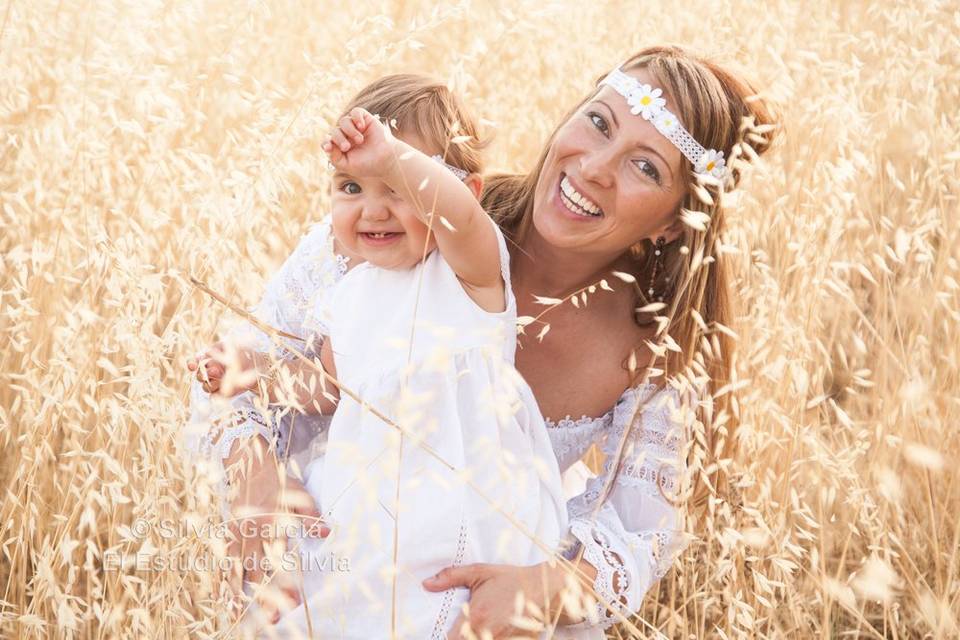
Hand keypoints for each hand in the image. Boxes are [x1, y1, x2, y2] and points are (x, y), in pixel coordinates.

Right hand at [187, 340, 262, 395]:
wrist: (255, 365)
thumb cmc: (240, 354)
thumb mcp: (228, 347)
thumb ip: (216, 348)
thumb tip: (205, 353)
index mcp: (207, 362)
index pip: (194, 364)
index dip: (191, 364)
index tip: (192, 364)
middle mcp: (209, 375)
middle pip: (199, 377)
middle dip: (204, 374)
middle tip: (215, 370)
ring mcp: (215, 385)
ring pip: (206, 387)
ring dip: (211, 383)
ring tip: (222, 377)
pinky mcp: (223, 394)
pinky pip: (214, 397)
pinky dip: (217, 395)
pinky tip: (223, 390)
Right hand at [223, 442, 329, 623]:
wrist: (249, 465)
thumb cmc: (280, 483)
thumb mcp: (299, 495)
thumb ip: (310, 516)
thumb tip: (325, 534)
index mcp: (271, 524)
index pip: (281, 560)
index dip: (288, 582)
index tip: (296, 601)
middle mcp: (252, 533)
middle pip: (258, 572)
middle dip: (266, 596)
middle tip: (275, 618)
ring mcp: (237, 536)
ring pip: (238, 571)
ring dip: (242, 595)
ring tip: (245, 618)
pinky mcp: (227, 536)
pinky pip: (224, 562)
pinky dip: (224, 582)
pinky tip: (226, 601)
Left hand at [321, 107, 397, 178]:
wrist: (386, 161)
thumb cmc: (367, 165)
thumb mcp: (348, 166)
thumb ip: (335, 158)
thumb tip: (327, 146)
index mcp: (340, 146)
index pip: (328, 140)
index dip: (326, 142)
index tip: (328, 147)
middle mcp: (346, 135)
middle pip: (335, 131)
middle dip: (339, 139)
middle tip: (346, 147)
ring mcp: (355, 126)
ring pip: (344, 121)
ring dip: (349, 130)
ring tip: (360, 140)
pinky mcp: (366, 119)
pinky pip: (356, 112)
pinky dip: (356, 117)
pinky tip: (361, 127)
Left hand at [422, 562, 567, 638]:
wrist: (544, 588)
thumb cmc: (510, 579)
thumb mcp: (480, 572)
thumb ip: (452, 577)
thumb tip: (427, 583)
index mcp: (475, 615)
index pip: (450, 639)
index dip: (447, 637)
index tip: (448, 632)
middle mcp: (487, 632)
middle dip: (461, 638)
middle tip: (462, 629)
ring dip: (474, 638)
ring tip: (477, 630)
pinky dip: (489, 639)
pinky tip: (488, 632)